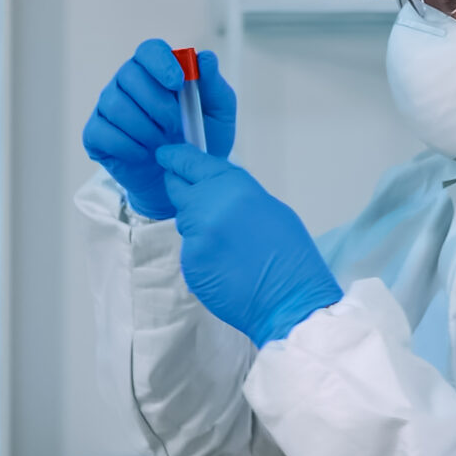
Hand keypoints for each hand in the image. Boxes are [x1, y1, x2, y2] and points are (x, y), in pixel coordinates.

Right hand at [82, 39, 237, 218]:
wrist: (181, 180)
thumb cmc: (201, 139)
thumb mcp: (218, 113)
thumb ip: (214, 85)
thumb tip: (206, 58)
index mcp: (157, 70)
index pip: (149, 50)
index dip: (161, 63)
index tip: (178, 83)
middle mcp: (128, 82)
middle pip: (129, 75)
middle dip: (156, 103)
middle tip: (175, 126)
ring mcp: (108, 106)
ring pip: (115, 105)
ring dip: (144, 128)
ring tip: (162, 144)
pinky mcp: (95, 133)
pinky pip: (102, 132)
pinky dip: (127, 145)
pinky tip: (143, 154)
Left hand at [155, 145, 343, 346]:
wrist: (290, 300)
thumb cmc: (290, 256)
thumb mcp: (268, 208)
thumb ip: (234, 194)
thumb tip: (214, 190)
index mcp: (231, 187)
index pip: (189, 163)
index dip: (175, 158)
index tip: (166, 155)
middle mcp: (206, 208)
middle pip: (177, 190)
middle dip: (183, 192)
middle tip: (200, 203)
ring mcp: (194, 237)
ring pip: (185, 223)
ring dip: (198, 227)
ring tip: (230, 245)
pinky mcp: (189, 263)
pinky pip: (189, 250)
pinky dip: (202, 254)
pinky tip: (226, 264)